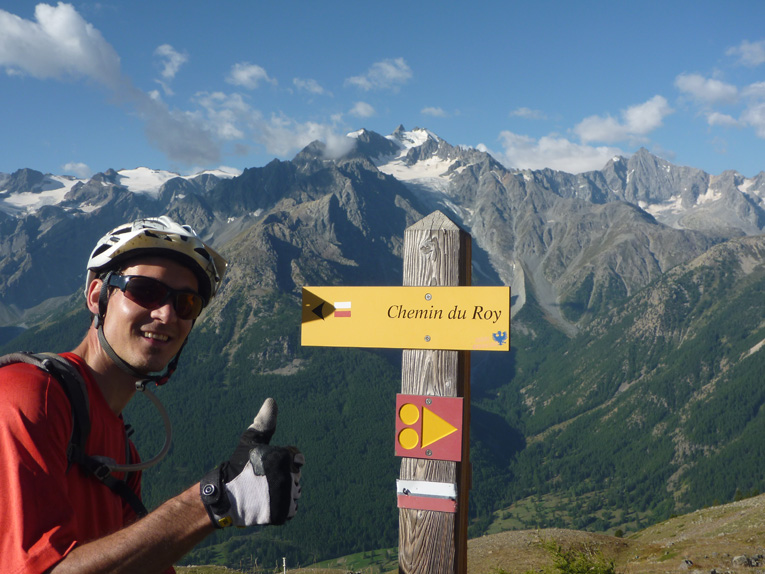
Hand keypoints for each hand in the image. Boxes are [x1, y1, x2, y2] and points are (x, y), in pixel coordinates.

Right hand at [200, 398, 303, 527]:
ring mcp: (286, 497)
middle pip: (296, 475)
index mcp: (283, 458)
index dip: (281, 461)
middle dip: (282, 476)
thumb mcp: (250, 441)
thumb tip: (271, 400)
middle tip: (262, 480)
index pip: (296, 458)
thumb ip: (264, 422)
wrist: (225, 497)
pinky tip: (266, 504)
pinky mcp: (283, 514)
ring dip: (282, 492)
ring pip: (294, 492)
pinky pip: (291, 508)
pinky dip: (281, 508)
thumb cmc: (239, 466)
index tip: (265, 466)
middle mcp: (288, 478)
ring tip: (263, 492)